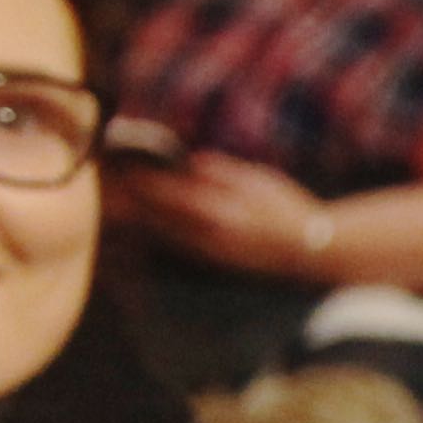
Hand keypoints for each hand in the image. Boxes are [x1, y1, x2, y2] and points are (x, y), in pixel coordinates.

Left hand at [124, 151, 336, 275]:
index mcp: (218, 209)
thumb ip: (221, 171)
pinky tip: (148, 222)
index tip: (121, 160)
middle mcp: (206, 233)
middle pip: (154, 213)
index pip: (166, 190)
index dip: (141, 176)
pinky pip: (173, 245)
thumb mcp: (260, 179)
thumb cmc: (290, 209)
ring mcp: (206, 250)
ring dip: (138, 215)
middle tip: (109, 178)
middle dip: (131, 195)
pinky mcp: (211, 261)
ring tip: (120, 199)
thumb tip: (189, 160)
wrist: (313, 251)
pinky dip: (156, 232)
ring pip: (159, 231)